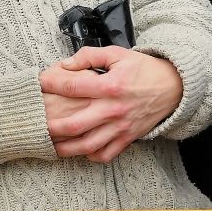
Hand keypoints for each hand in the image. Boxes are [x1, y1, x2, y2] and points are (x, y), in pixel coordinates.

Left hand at [39, 46, 182, 163]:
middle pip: (73, 125)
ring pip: (86, 146)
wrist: (175, 86)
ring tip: (50, 145)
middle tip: (36, 124)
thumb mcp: (119, 54)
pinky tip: (81, 150)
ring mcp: (120, 126)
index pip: (71, 86)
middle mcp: (113, 109)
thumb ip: (90, 56)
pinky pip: (105, 154)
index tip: (39, 83)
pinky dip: (90, 156)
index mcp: (110, 86)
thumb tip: (66, 64)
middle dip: (49, 127)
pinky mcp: (128, 137)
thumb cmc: (145, 69)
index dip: (50, 83)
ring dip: (64, 149)